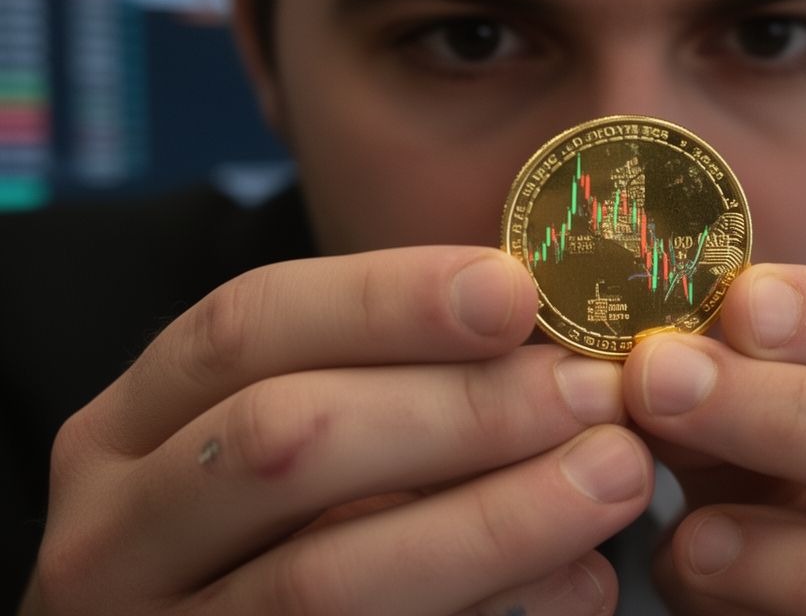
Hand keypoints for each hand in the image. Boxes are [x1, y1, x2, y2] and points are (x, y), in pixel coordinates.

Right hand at [23, 247, 651, 615]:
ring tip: (618, 476)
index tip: (517, 291)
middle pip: (282, 439)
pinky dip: (496, 614)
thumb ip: (390, 384)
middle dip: (460, 408)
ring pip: (328, 577)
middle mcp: (118, 534)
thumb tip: (556, 342)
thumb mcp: (291, 438)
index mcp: (129, 430)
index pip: (246, 326)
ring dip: (497, 519)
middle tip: (596, 393)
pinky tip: (582, 581)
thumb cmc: (272, 535)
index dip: (387, 298)